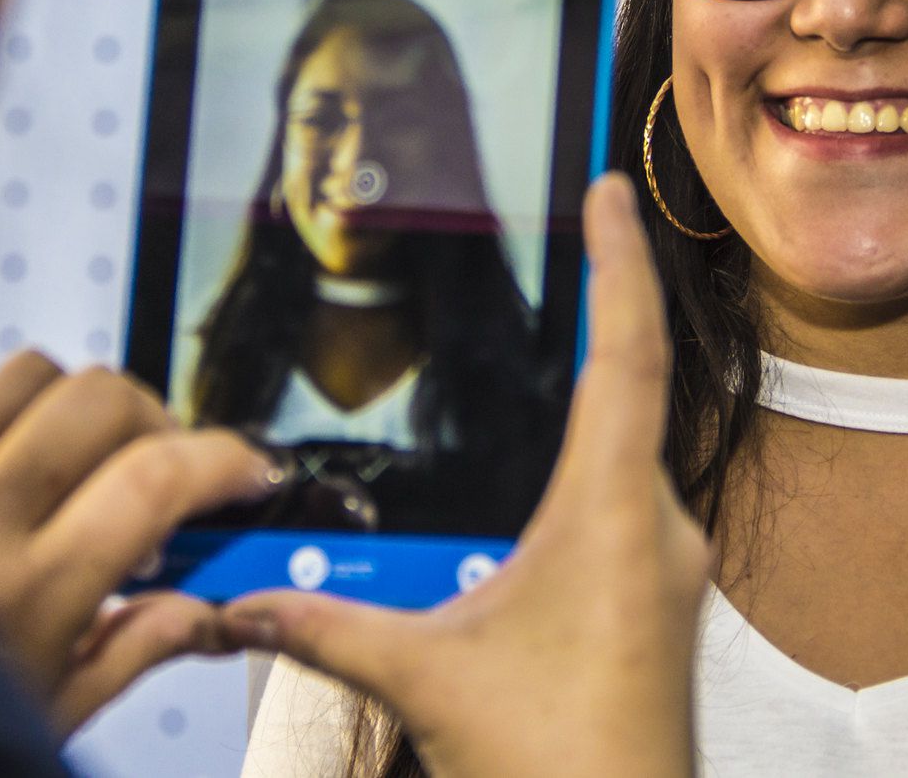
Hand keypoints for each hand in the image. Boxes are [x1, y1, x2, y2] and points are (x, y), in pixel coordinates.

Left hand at [0, 353, 281, 734]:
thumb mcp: (50, 711)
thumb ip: (140, 646)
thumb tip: (219, 610)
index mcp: (25, 597)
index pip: (153, 483)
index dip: (224, 460)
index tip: (249, 471)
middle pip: (100, 401)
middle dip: (157, 421)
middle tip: (165, 467)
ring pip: (31, 376)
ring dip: (79, 407)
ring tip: (86, 463)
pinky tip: (9, 464)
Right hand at [228, 174, 711, 777]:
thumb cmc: (555, 766)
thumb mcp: (425, 677)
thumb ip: (327, 625)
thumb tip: (239, 601)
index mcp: (611, 516)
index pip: (625, 352)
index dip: (619, 260)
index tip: (611, 187)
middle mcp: (657, 527)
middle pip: (634, 385)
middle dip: (607, 305)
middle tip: (589, 224)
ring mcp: (668, 566)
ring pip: (630, 449)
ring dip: (593, 394)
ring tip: (564, 328)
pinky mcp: (660, 600)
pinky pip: (628, 501)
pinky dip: (590, 463)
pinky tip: (547, 480)